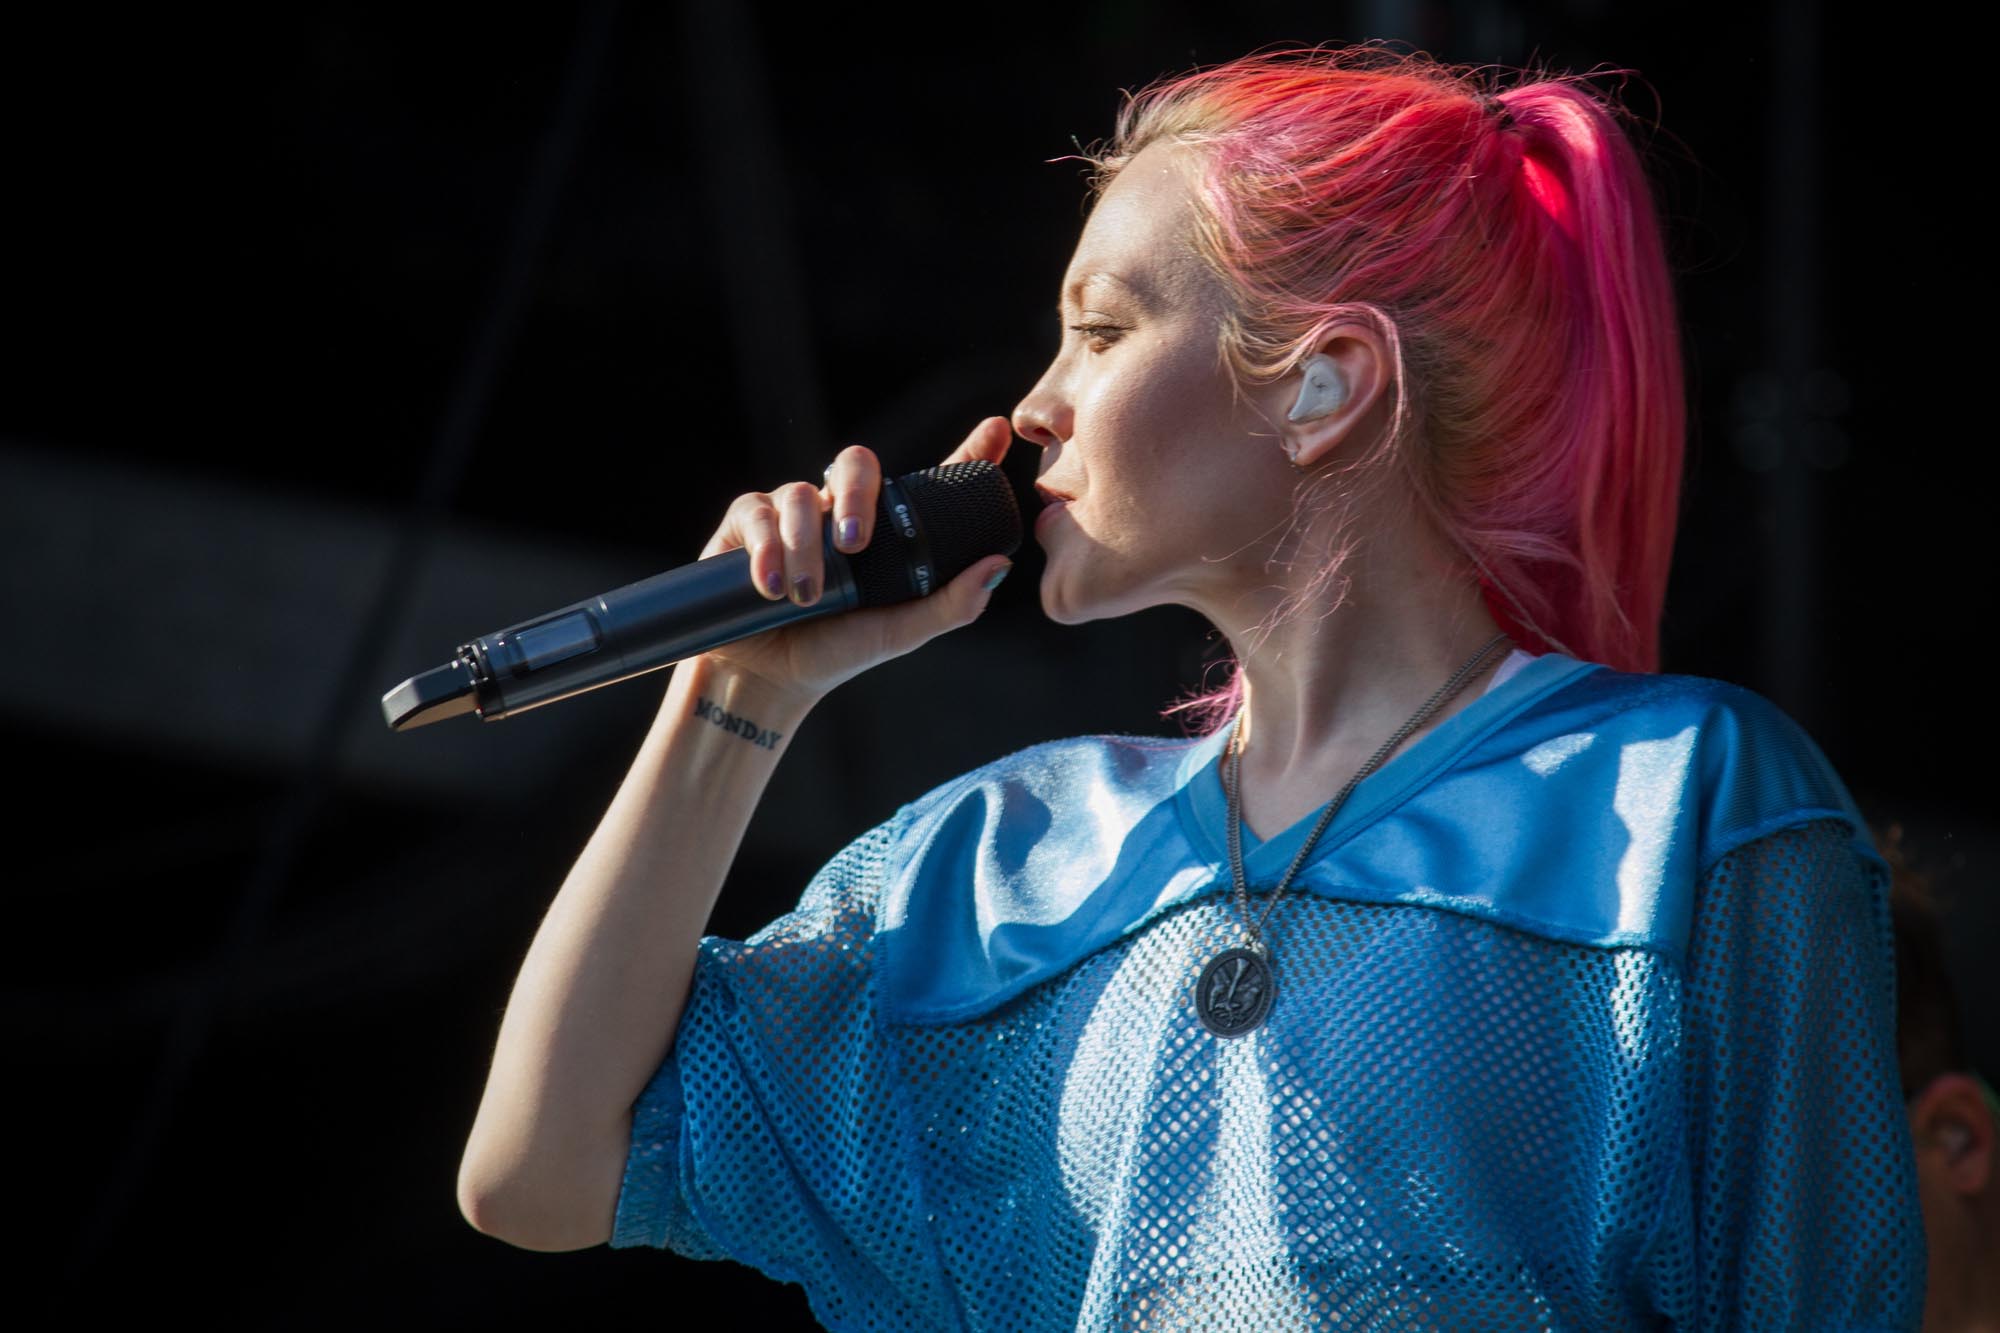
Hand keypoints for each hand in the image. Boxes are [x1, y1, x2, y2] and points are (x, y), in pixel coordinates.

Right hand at [690, 416, 1014, 704]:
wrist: (770, 677)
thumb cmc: (840, 650)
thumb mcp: (901, 632)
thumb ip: (951, 604)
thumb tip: (1000, 564)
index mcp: (888, 528)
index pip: (931, 481)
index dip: (967, 451)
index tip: (997, 431)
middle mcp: (843, 509)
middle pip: (857, 462)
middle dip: (858, 494)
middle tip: (855, 546)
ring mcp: (795, 511)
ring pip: (801, 495)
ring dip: (805, 547)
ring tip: (808, 597)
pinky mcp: (749, 521)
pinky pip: (759, 513)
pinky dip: (767, 551)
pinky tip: (772, 587)